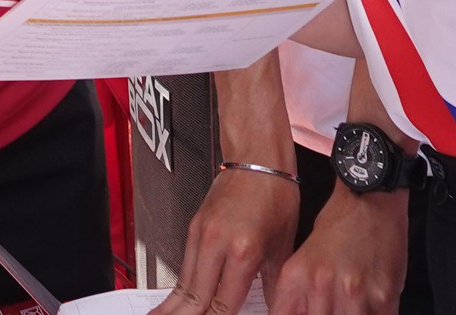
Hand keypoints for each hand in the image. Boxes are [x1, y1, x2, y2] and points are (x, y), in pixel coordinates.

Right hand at [154, 165, 298, 313]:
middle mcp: (216, 243)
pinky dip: (179, 287)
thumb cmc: (275, 193)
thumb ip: (274, 284)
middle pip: (195, 297)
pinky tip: (173, 301)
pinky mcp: (194, 228)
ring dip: (173, 306)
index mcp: (243, 250)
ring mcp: (201, 234)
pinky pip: (185, 266)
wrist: (257, 156)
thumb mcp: (283, 245)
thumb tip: (276, 308)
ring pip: (184, 282)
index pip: (224, 304)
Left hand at [272, 186, 406, 314]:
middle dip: (325, 314)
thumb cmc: (339, 222)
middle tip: (331, 304)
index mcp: (297, 276)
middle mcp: (322, 287)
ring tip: (350, 303)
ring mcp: (354, 294)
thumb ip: (298, 294)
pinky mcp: (383, 296)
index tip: (302, 312)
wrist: (371, 197)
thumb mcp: (304, 257)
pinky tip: (368, 304)